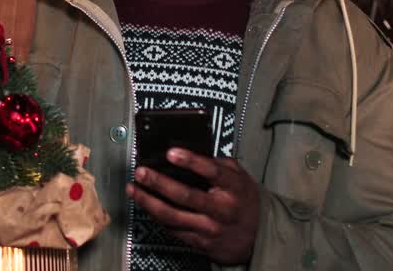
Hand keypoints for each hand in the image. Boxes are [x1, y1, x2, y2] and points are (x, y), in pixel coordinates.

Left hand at [127, 149, 259, 264]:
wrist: (259, 237)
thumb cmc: (245, 201)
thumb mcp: (239, 176)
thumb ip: (217, 163)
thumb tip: (189, 150)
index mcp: (233, 188)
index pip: (212, 171)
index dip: (190, 161)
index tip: (171, 152)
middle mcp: (221, 210)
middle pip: (185, 196)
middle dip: (159, 183)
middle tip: (141, 172)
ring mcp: (210, 229)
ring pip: (172, 216)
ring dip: (148, 202)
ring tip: (134, 189)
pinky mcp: (200, 242)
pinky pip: (172, 229)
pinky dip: (156, 216)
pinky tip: (146, 205)